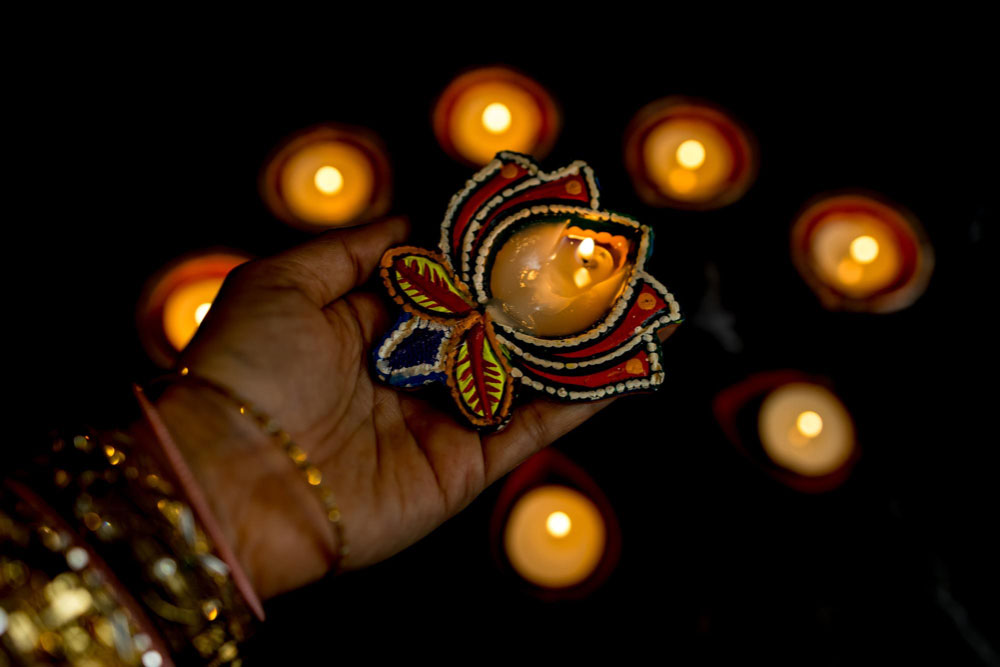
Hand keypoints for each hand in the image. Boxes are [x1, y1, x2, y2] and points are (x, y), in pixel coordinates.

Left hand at [142, 217, 613, 598]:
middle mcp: (405, 376)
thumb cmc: (246, 368)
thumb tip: (414, 221)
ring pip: (519, 379)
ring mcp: (436, 424)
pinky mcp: (460, 471)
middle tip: (596, 262)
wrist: (232, 478)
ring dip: (571, 347)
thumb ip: (354, 250)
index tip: (534, 223)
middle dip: (539, 299)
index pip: (441, 286)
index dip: (486, 256)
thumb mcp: (282, 280)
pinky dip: (577, 403)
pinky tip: (620, 367)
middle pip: (488, 331)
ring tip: (627, 308)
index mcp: (364, 330)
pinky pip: (529, 431)